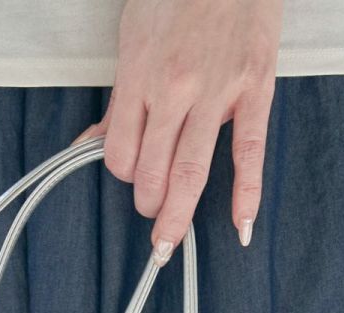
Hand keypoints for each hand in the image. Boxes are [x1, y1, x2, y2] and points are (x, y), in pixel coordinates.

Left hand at [72, 0, 282, 251]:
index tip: (132, 179)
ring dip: (177, 215)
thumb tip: (90, 141)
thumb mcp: (134, 39)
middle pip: (152, 172)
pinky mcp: (254, 90)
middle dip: (149, 203)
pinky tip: (241, 227)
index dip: (124, 175)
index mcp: (140, 77)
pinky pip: (248, 152)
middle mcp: (174, 90)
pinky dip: (246, 194)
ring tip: (168, 242)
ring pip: (191, 172)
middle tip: (152, 213)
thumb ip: (119, 99)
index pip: (120, 154)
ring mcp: (216, 93)